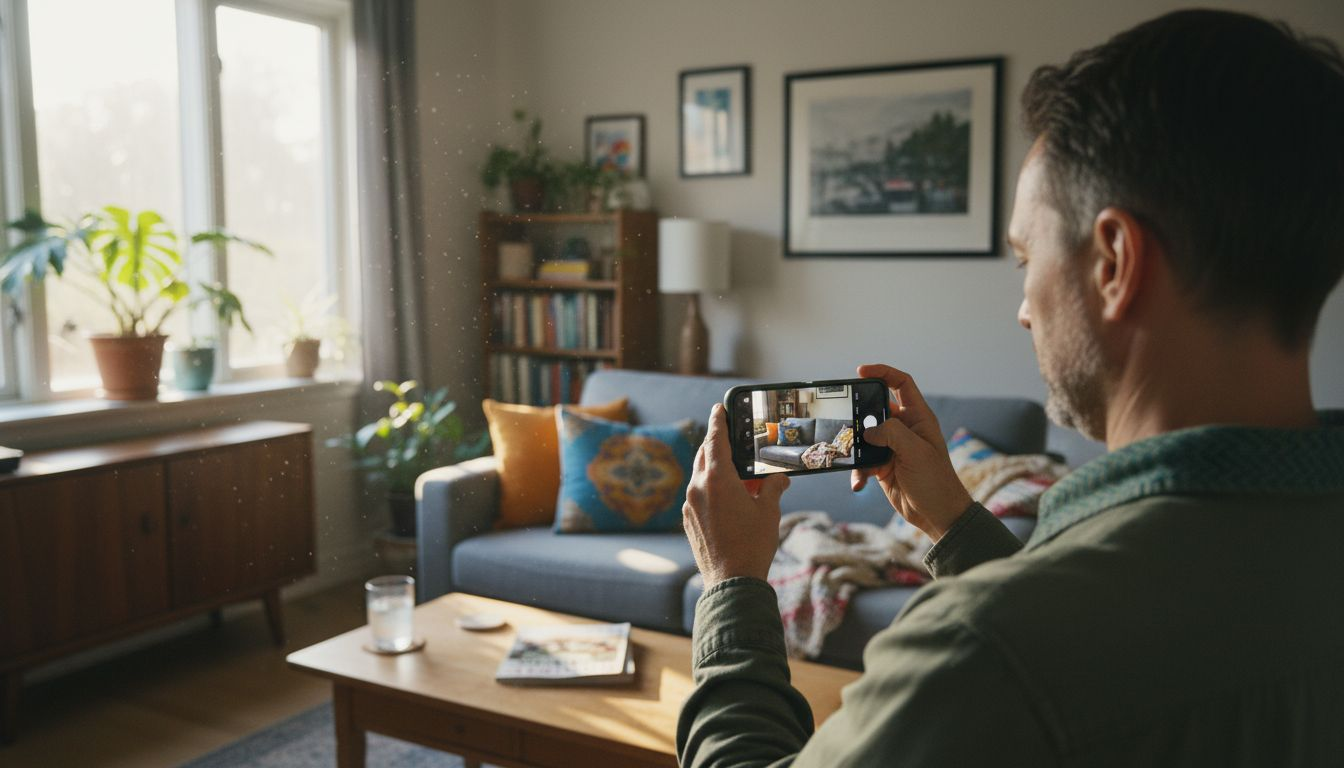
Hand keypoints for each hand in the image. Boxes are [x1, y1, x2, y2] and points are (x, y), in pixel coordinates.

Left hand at [683, 403, 789, 587]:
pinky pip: (698, 494)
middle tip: (732, 441)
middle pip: (704, 455)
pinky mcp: (688, 520)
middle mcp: (698, 487)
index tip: (718, 409)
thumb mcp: (769, 512)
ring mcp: (689, 505)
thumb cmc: (752, 545)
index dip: (718, 422)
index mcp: (718, 479)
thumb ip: (773, 488)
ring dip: (715, 470)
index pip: (715, 440)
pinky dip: (710, 489)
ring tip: (738, 477)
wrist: (731, 582)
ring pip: (700, 475)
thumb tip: (779, 479)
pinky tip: (728, 499)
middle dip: (717, 446)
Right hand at [851, 364, 972, 540]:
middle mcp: (904, 429)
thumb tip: (868, 430)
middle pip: (876, 409)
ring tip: (848, 454)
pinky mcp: (883, 466)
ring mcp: (892, 447)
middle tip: (843, 417)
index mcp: (918, 418)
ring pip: (865, 436)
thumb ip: (892, 433)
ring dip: (855, 446)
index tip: (861, 371)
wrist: (938, 515)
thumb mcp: (916, 452)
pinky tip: (859, 483)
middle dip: (859, 413)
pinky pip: (863, 461)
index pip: (901, 384)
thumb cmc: (935, 482)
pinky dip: (857, 470)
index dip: (883, 373)